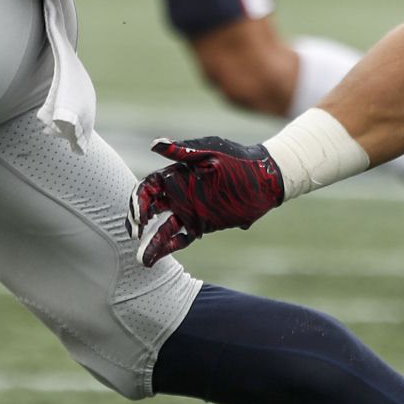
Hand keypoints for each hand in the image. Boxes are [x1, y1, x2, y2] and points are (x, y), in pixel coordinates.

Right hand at [128, 136, 284, 265]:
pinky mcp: (202, 225)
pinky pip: (180, 238)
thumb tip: (154, 143)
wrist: (267, 179)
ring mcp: (189, 211)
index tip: (139, 217)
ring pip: (163, 228)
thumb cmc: (239, 159)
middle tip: (135, 235)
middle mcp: (178, 193)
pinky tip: (156, 258)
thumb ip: (183, 151)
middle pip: (149, 209)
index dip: (138, 202)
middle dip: (137, 223)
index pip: (147, 188)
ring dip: (150, 243)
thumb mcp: (210, 151)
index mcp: (176, 174)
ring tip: (142, 260)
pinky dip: (168, 248)